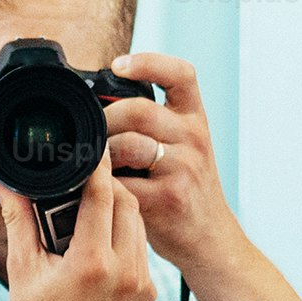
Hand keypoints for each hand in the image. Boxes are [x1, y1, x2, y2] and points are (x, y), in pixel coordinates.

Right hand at [0, 166, 159, 300]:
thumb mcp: (24, 266)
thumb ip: (18, 218)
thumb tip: (2, 183)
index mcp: (92, 264)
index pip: (101, 196)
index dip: (96, 167)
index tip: (91, 149)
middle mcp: (124, 274)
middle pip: (126, 205)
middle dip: (107, 188)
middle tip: (85, 181)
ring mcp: (141, 287)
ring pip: (138, 226)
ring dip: (118, 212)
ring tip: (90, 211)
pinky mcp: (148, 296)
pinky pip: (141, 251)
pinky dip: (124, 238)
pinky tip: (102, 241)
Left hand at [100, 52, 243, 285]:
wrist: (209, 237)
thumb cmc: (185, 188)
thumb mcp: (183, 146)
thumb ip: (154, 124)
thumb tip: (98, 105)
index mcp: (195, 118)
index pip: (180, 74)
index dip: (148, 62)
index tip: (118, 65)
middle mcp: (194, 137)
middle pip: (139, 110)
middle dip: (105, 120)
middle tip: (92, 136)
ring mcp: (184, 168)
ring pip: (128, 145)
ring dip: (102, 154)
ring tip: (96, 164)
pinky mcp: (168, 198)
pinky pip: (123, 183)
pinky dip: (104, 185)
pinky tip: (101, 189)